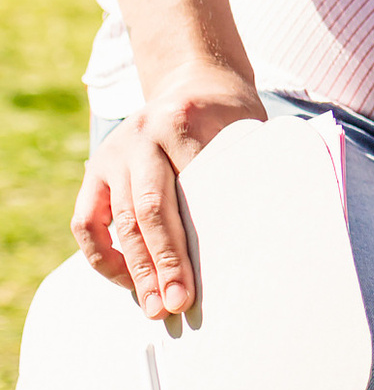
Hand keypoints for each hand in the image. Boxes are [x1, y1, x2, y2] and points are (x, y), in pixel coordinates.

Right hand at [72, 62, 264, 317]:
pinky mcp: (95, 170)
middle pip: (150, 209)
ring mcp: (113, 154)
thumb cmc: (231, 117)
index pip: (193, 187)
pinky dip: (104, 256)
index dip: (203, 233)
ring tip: (155, 306)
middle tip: (179, 304)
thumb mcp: (251, 130)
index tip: (218, 272)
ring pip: (118, 221)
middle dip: (165, 262)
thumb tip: (270, 233)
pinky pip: (87, 222)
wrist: (193, 82)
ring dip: (137, 270)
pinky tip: (128, 282)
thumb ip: (252, 171)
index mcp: (184, 122)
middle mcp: (141, 137)